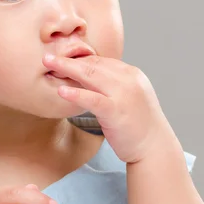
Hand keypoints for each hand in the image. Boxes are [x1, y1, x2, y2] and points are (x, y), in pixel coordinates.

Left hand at [43, 53, 172, 163]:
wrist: (155, 147)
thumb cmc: (138, 125)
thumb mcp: (127, 98)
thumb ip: (112, 86)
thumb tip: (87, 80)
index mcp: (131, 74)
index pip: (101, 61)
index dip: (78, 59)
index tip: (60, 58)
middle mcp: (129, 80)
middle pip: (93, 65)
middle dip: (68, 59)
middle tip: (47, 56)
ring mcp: (123, 94)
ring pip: (91, 76)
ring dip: (67, 68)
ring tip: (48, 64)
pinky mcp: (117, 111)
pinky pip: (93, 99)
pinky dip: (76, 93)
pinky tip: (61, 91)